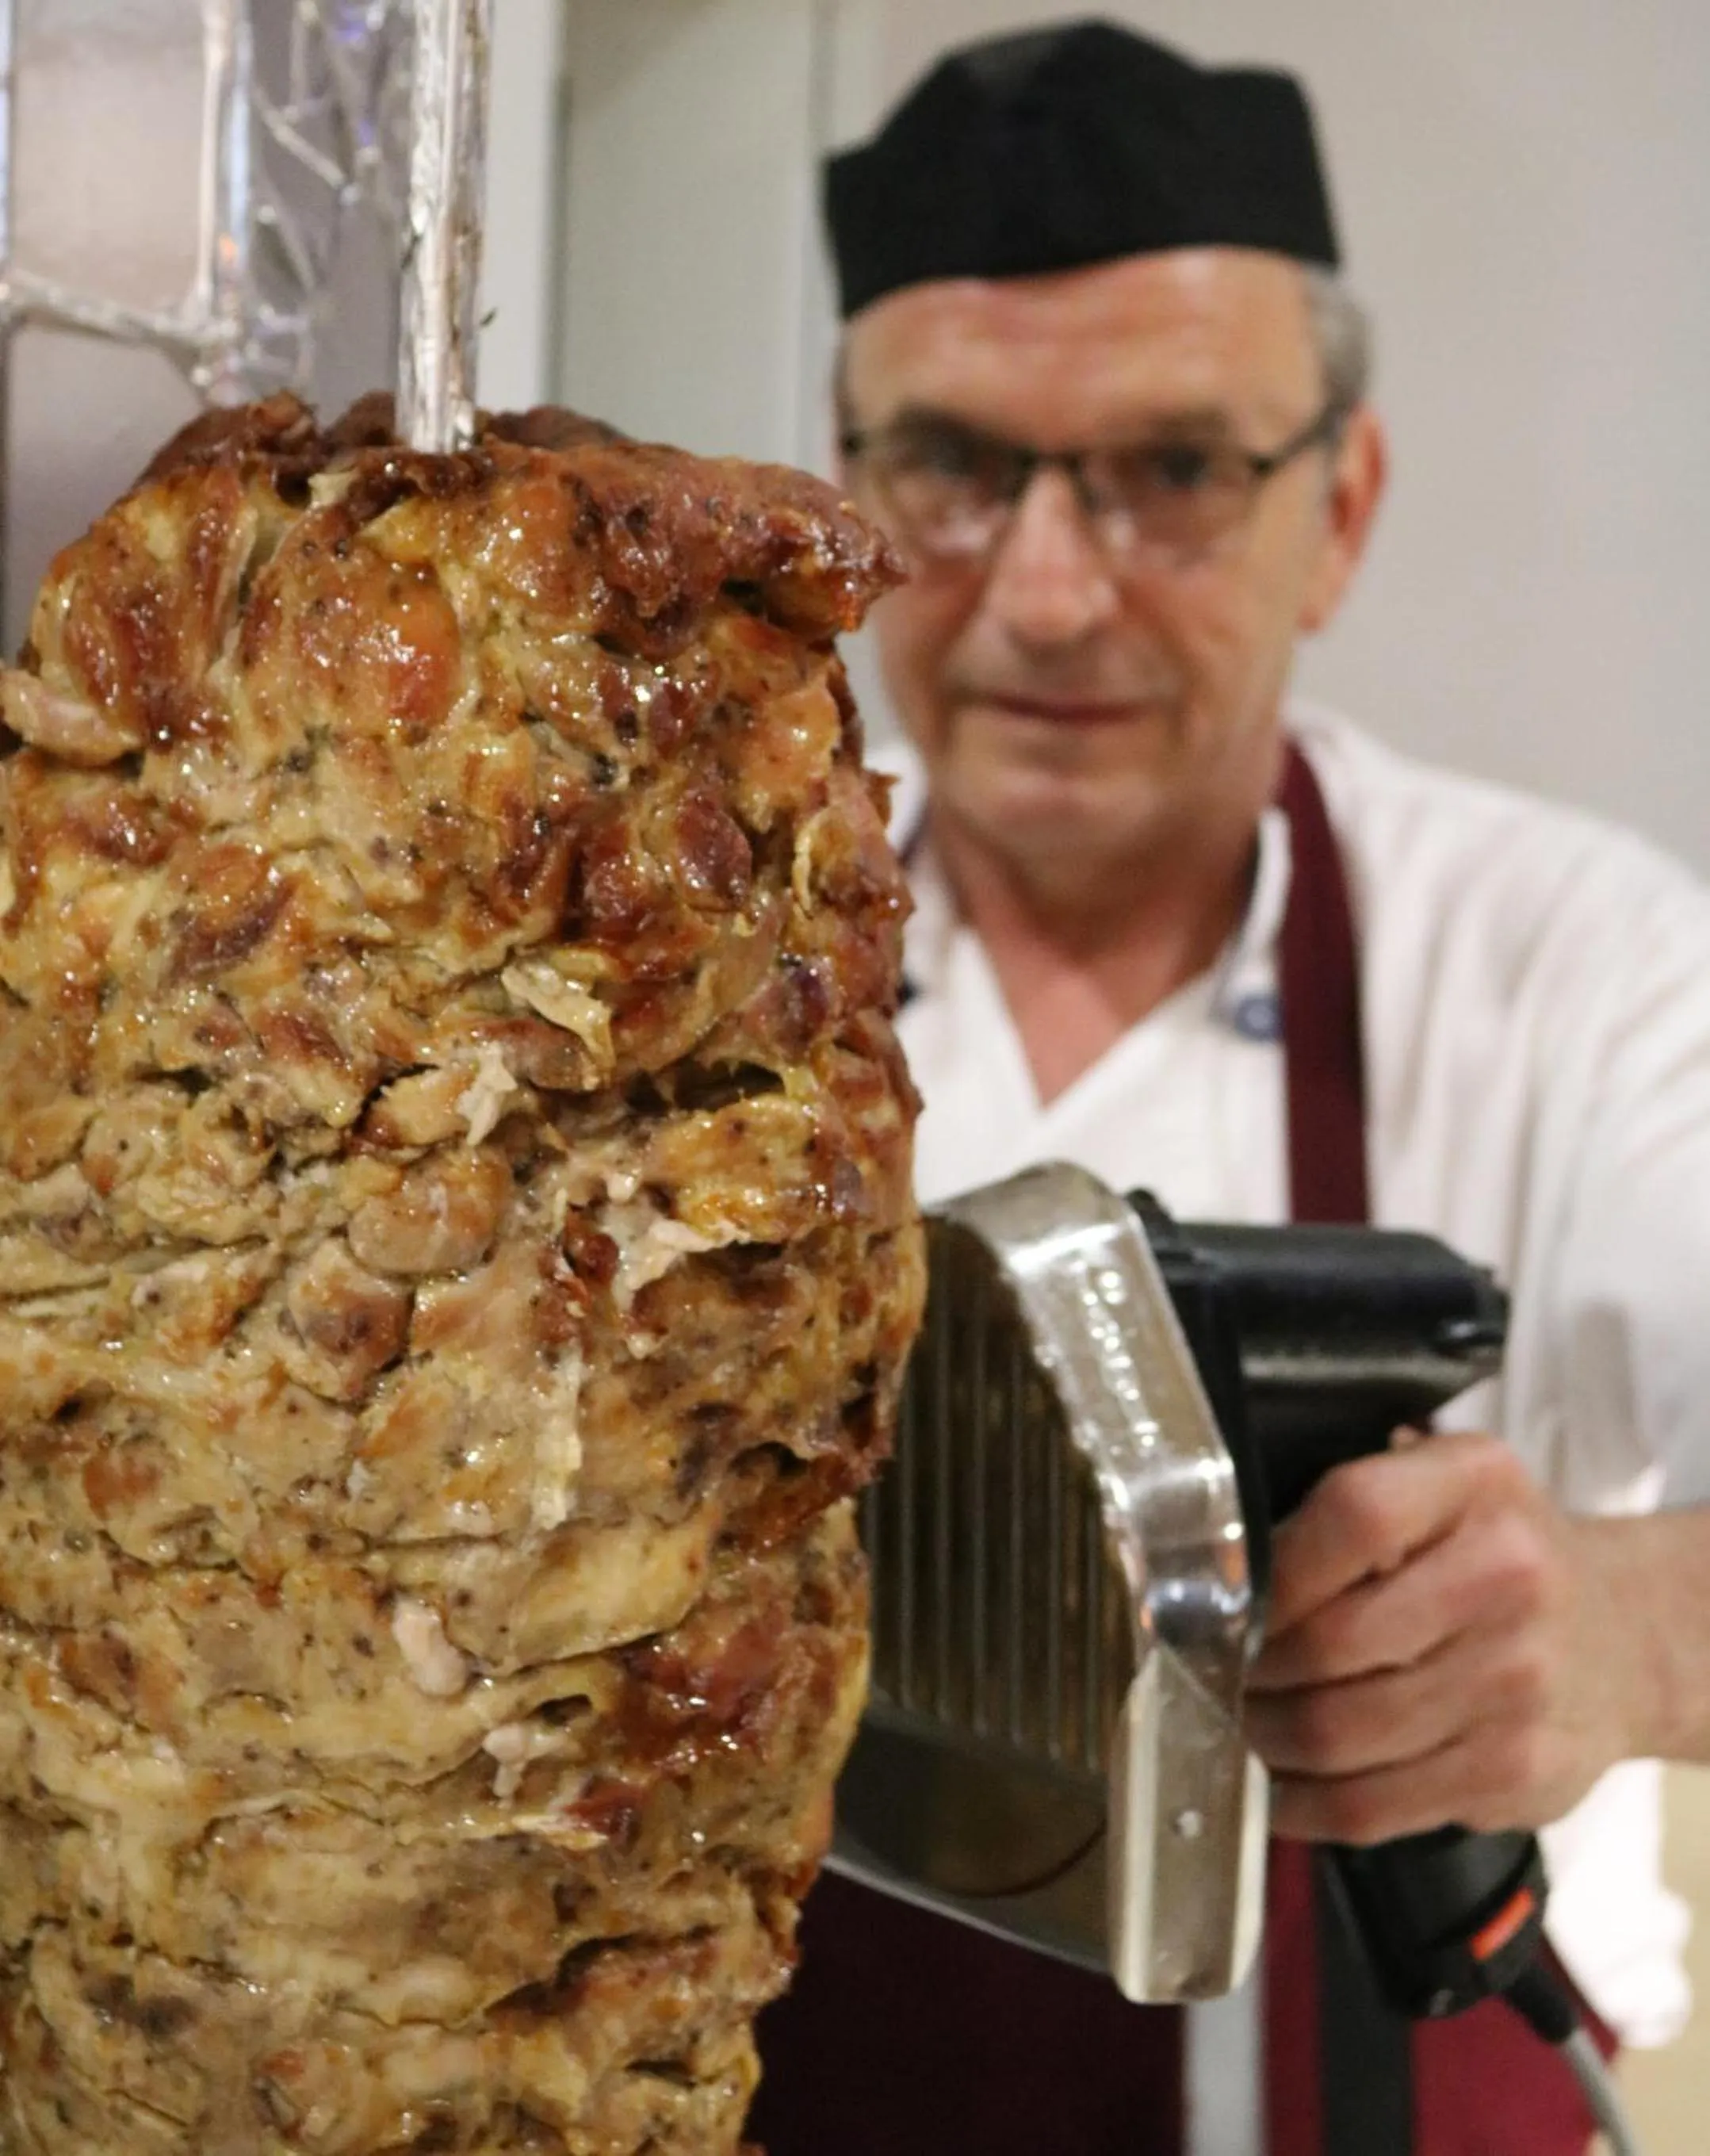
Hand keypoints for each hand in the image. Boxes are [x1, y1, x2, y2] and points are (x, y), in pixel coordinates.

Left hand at [1244, 1429, 1640, 1844]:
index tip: (1223, 1599)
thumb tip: (1223, 1564)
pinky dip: (1301, 1805)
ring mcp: (1516, 1684)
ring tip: (1241, 1722)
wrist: (1622, 1637)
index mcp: (1476, 1486)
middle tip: (1213, 1674)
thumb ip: (1355, 1506)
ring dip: (1264, 1737)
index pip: (1353, 1518)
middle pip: (1328, 1643)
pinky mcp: (1513, 1773)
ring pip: (1338, 1733)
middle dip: (1248, 1669)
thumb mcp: (1445, 1484)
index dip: (1270, 1570)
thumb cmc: (1496, 1554)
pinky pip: (1372, 1806)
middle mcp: (1508, 1579)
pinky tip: (1277, 1787)